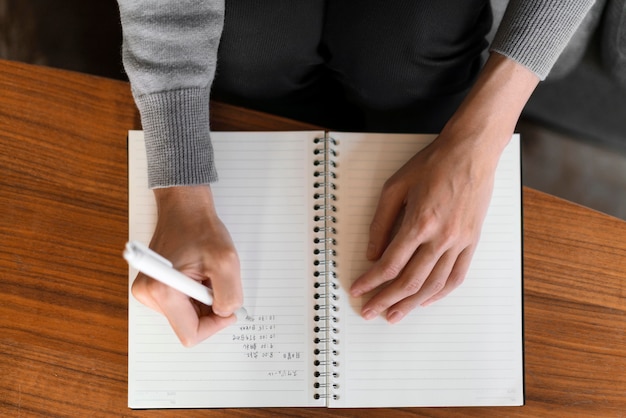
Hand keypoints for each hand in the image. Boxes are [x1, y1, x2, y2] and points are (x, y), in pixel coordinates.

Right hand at [131, 185, 242, 345]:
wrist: (185, 208)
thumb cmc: (201, 229)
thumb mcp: (226, 261)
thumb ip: (230, 295)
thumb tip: (225, 314)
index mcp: (162, 291)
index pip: (190, 333)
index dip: (214, 325)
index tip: (227, 306)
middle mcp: (148, 295)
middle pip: (187, 325)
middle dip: (208, 308)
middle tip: (215, 281)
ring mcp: (148, 292)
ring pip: (186, 315)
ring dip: (202, 299)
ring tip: (204, 273)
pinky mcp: (153, 287)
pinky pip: (181, 304)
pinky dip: (195, 294)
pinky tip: (197, 273)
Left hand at [349, 129, 499, 321]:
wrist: (471, 152)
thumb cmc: (433, 164)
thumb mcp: (395, 187)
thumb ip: (381, 222)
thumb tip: (372, 253)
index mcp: (419, 222)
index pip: (390, 264)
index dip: (371, 281)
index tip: (358, 290)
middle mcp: (441, 237)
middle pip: (409, 281)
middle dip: (385, 300)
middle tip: (370, 312)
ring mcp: (460, 242)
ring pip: (434, 285)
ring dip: (411, 304)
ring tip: (394, 315)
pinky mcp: (472, 241)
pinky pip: (457, 276)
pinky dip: (440, 293)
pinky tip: (425, 300)